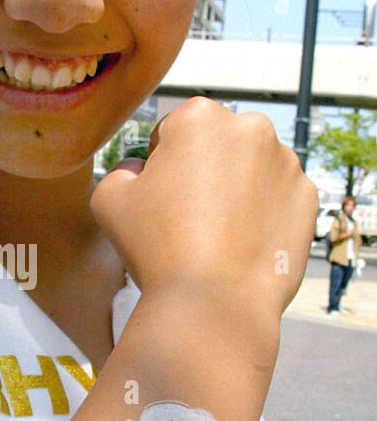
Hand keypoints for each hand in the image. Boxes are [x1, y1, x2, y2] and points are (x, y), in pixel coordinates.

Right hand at [90, 97, 316, 315]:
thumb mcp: (110, 200)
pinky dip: (265, 213)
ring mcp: (286, 162)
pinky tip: (244, 243)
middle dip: (205, 170)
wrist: (214, 303)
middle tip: (189, 216)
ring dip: (238, 189)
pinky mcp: (308, 196)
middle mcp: (251, 127)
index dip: (162, 164)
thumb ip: (121, 170)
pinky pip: (279, 196)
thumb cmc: (158, 247)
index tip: (162, 197)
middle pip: (219, 144)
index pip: (174, 130)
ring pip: (253, 168)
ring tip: (219, 235)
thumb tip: (139, 170)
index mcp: (199, 117)